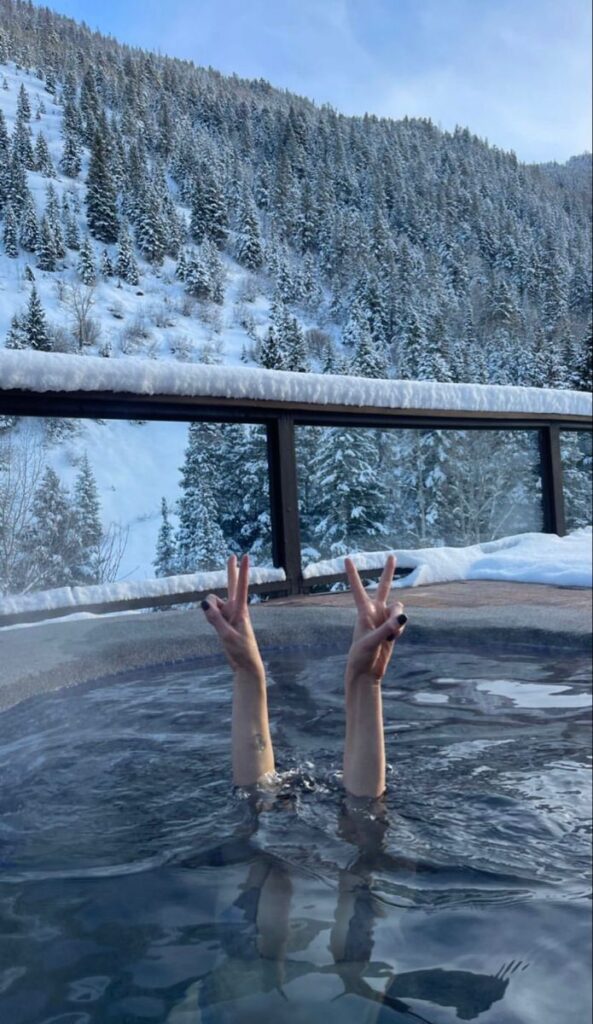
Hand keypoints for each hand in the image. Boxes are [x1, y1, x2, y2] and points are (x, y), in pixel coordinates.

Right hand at [201, 554, 264, 677]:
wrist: (245, 665)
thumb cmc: (241, 650)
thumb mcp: (227, 636)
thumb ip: (215, 619)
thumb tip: (204, 603)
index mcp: (241, 611)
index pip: (241, 587)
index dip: (242, 571)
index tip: (245, 556)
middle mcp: (235, 609)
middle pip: (232, 585)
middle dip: (230, 571)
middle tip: (232, 555)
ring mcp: (228, 614)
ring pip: (212, 603)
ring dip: (210, 611)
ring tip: (221, 628)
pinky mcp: (223, 620)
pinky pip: (210, 612)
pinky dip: (209, 617)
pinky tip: (217, 628)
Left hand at [345, 555, 406, 684]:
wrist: (366, 672)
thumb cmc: (361, 656)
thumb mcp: (372, 642)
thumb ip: (387, 628)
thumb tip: (403, 617)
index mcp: (363, 612)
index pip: (357, 588)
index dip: (352, 573)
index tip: (346, 558)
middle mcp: (374, 611)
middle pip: (384, 587)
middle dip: (389, 572)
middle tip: (392, 556)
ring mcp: (384, 619)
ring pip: (399, 609)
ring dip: (398, 619)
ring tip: (390, 635)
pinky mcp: (392, 628)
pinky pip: (402, 622)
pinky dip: (400, 630)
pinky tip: (392, 640)